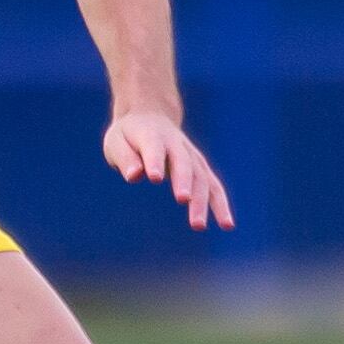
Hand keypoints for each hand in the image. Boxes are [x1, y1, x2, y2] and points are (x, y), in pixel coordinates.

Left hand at [103, 109, 235, 230]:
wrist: (151, 118)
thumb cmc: (128, 135)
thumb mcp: (116, 141)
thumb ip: (124, 157)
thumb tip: (134, 176)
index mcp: (152, 136)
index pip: (155, 148)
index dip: (155, 161)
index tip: (154, 177)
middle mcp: (177, 145)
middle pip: (183, 163)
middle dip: (184, 181)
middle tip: (182, 200)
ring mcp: (192, 156)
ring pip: (201, 178)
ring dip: (203, 201)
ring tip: (198, 226)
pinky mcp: (201, 169)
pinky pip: (214, 187)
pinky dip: (221, 205)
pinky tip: (227, 225)